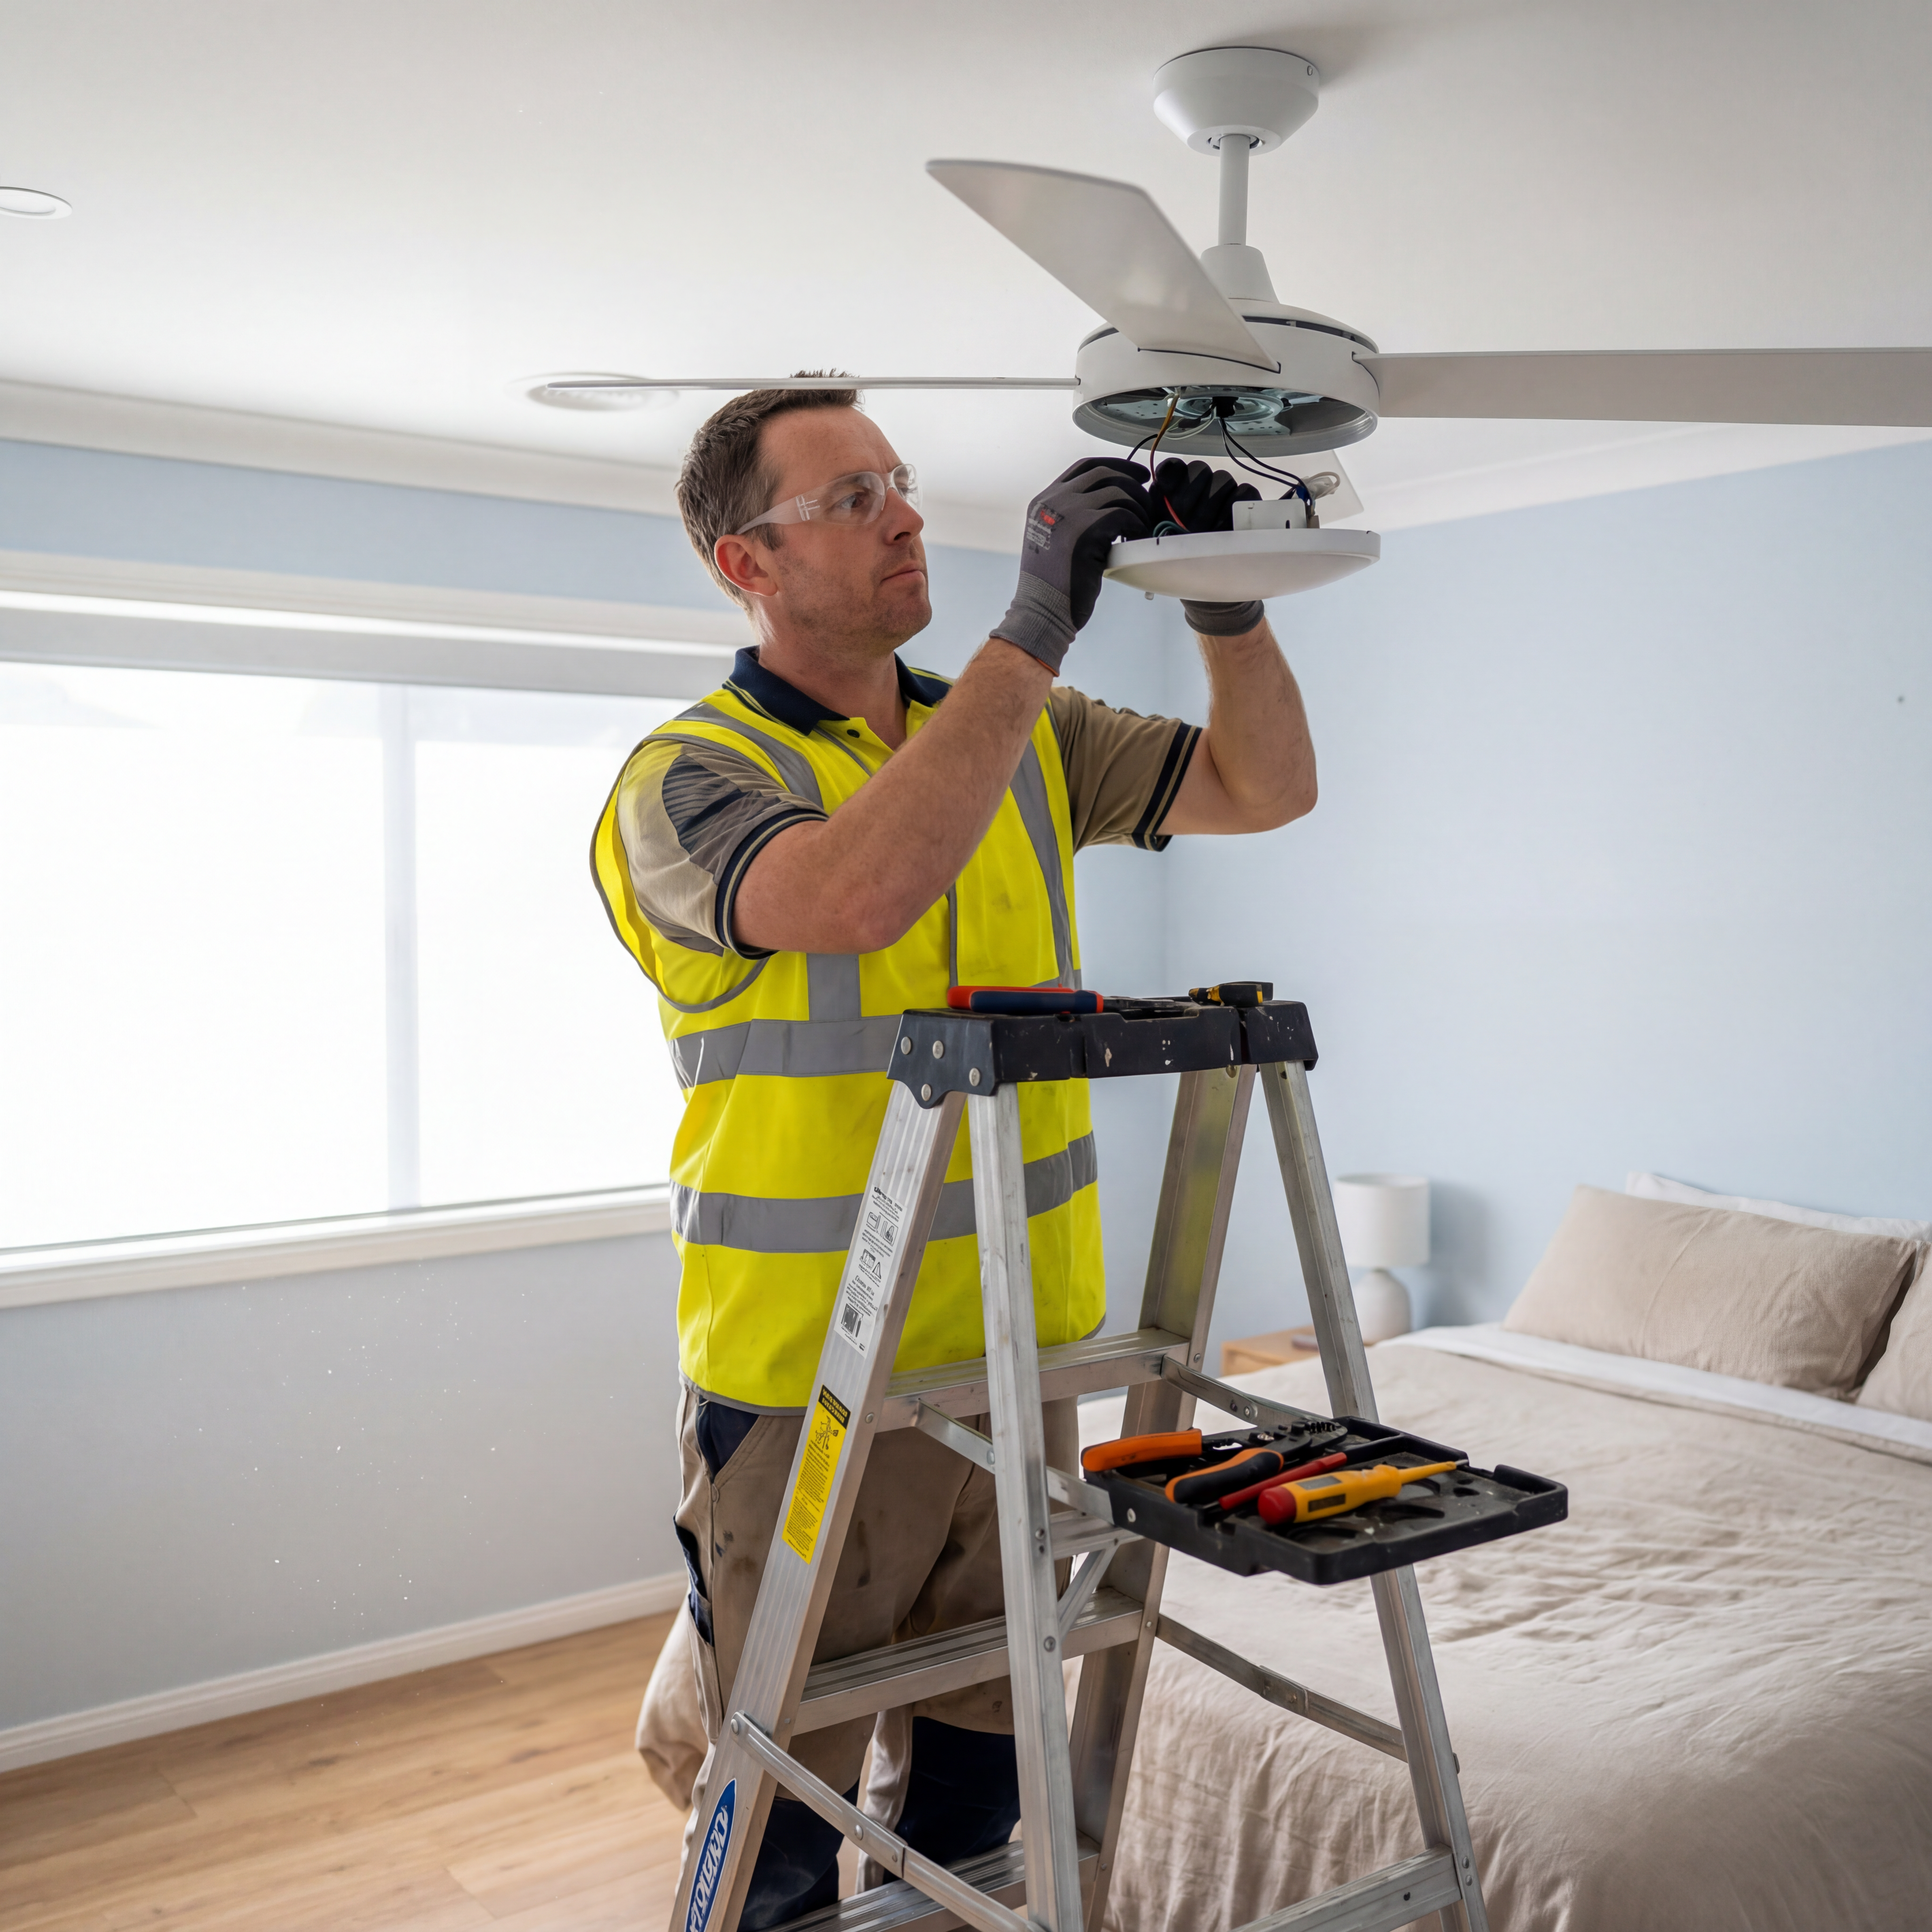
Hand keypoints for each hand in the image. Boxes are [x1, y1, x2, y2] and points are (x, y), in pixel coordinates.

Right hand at [992, 457, 1150, 673]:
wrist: (1043, 613)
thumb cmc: (1055, 585)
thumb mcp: (1055, 540)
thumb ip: (1071, 518)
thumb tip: (1109, 502)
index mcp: (1044, 501)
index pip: (1085, 466)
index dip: (1116, 465)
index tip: (1137, 475)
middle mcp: (1052, 501)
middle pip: (1103, 472)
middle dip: (1133, 481)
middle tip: (1150, 499)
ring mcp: (1066, 513)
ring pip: (1117, 491)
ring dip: (1137, 506)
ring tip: (1143, 524)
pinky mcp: (1083, 530)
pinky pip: (1122, 514)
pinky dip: (1136, 523)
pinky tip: (1138, 537)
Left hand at [1150, 457, 1267, 636]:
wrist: (1201, 585)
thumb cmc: (1172, 563)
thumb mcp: (1147, 545)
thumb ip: (1140, 522)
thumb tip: (1133, 505)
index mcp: (1171, 494)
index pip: (1173, 468)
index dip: (1171, 476)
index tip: (1166, 494)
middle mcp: (1197, 490)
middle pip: (1199, 470)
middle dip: (1191, 496)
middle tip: (1186, 523)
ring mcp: (1222, 496)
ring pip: (1221, 479)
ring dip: (1211, 505)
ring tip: (1205, 532)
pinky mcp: (1243, 507)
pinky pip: (1244, 492)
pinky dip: (1234, 507)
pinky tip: (1224, 529)